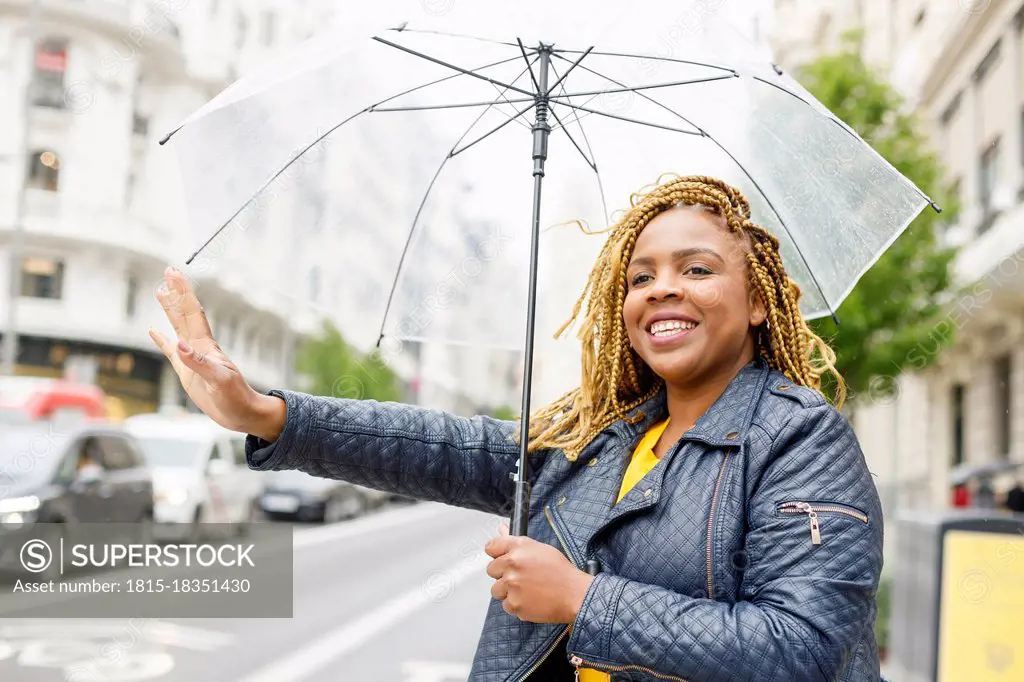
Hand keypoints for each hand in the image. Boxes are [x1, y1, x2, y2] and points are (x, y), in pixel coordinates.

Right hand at [148, 267, 283, 439]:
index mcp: (207, 346)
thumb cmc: (235, 398)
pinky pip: (170, 352)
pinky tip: (153, 331)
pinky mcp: (187, 373)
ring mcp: (192, 358)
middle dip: (176, 293)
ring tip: (159, 292)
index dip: (183, 292)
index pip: (193, 312)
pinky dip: (161, 340)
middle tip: (167, 272)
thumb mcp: (219, 381)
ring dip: (169, 310)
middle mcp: (200, 347)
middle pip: (185, 314)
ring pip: (177, 328)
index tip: (173, 273)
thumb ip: (199, 363)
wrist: (242, 415)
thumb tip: (178, 345)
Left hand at [485, 523, 593, 623]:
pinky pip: (506, 605)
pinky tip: (530, 600)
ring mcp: (512, 585)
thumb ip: (516, 542)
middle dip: (502, 574)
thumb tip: (501, 530)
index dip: (495, 554)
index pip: (491, 546)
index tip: (500, 559)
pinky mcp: (514, 604)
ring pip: (496, 590)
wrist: (574, 594)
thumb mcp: (540, 549)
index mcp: (519, 547)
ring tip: (527, 590)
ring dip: (507, 592)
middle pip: (491, 570)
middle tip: (520, 577)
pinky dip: (516, 605)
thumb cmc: (561, 572)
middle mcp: (512, 564)